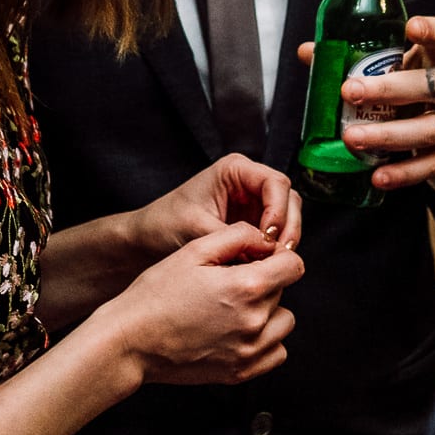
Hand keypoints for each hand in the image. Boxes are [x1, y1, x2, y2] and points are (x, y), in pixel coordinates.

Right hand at [105, 219, 303, 385]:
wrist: (130, 342)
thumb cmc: (155, 295)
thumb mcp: (193, 250)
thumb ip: (237, 236)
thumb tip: (266, 238)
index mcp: (246, 287)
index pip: (294, 266)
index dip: (278, 256)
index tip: (260, 258)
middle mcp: (254, 322)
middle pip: (284, 292)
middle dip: (265, 282)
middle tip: (230, 283)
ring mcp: (249, 351)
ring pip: (284, 323)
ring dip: (269, 312)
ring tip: (234, 308)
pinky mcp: (241, 373)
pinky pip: (276, 353)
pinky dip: (265, 341)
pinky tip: (238, 332)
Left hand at [137, 152, 303, 255]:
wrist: (146, 239)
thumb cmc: (164, 225)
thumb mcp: (198, 229)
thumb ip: (234, 238)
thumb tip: (267, 252)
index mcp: (235, 170)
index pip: (275, 183)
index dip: (279, 210)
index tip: (269, 237)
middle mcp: (247, 182)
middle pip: (288, 198)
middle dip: (288, 226)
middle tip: (280, 254)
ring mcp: (252, 202)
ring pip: (287, 215)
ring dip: (285, 238)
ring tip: (273, 262)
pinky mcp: (251, 222)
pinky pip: (275, 232)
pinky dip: (275, 247)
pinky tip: (265, 264)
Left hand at [298, 15, 434, 192]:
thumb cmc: (424, 86)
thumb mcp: (406, 65)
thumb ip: (364, 57)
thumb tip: (308, 52)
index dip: (431, 32)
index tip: (410, 27)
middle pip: (432, 86)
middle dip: (390, 89)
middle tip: (350, 91)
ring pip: (428, 129)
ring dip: (388, 135)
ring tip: (352, 137)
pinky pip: (428, 166)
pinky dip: (402, 173)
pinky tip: (377, 176)